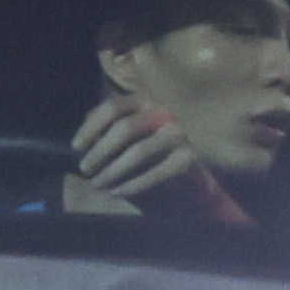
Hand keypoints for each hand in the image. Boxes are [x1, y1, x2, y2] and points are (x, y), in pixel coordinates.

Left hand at [55, 95, 203, 219]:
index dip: (91, 127)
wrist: (213, 134)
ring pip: (138, 152)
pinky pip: (158, 172)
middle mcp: (163, 109)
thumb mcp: (144, 111)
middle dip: (99, 152)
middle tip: (85, 169)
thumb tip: (87, 121)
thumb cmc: (168, 124)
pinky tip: (119, 192)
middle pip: (124, 129)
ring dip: (113, 171)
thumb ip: (119, 113)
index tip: (76, 147)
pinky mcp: (191, 154)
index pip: (112, 107)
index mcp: (147, 96)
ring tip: (97, 184)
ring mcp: (179, 131)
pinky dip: (134, 185)